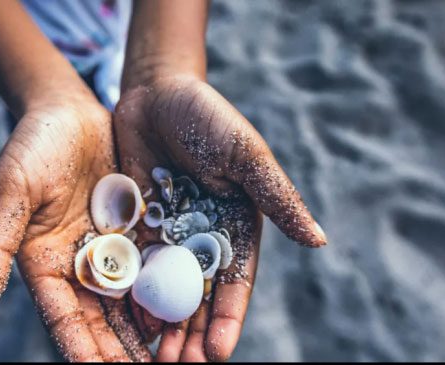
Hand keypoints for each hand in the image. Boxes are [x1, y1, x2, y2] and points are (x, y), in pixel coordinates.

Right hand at [0, 95, 150, 361]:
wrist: (70, 112)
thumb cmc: (31, 146)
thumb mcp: (10, 189)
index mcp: (45, 266)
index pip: (64, 320)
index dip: (82, 350)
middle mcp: (81, 267)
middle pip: (102, 322)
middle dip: (122, 354)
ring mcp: (112, 252)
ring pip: (132, 304)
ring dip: (149, 335)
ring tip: (173, 360)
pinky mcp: (138, 233)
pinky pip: (155, 269)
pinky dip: (167, 295)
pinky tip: (186, 317)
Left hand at [114, 75, 326, 360]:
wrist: (155, 91)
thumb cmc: (208, 117)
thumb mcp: (245, 155)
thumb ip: (277, 197)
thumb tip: (318, 240)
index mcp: (236, 226)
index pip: (235, 283)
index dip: (228, 319)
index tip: (218, 354)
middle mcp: (203, 237)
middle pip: (198, 295)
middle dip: (191, 333)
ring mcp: (169, 234)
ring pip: (166, 288)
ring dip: (161, 323)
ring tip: (152, 358)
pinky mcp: (138, 224)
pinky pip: (135, 266)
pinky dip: (133, 294)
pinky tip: (125, 320)